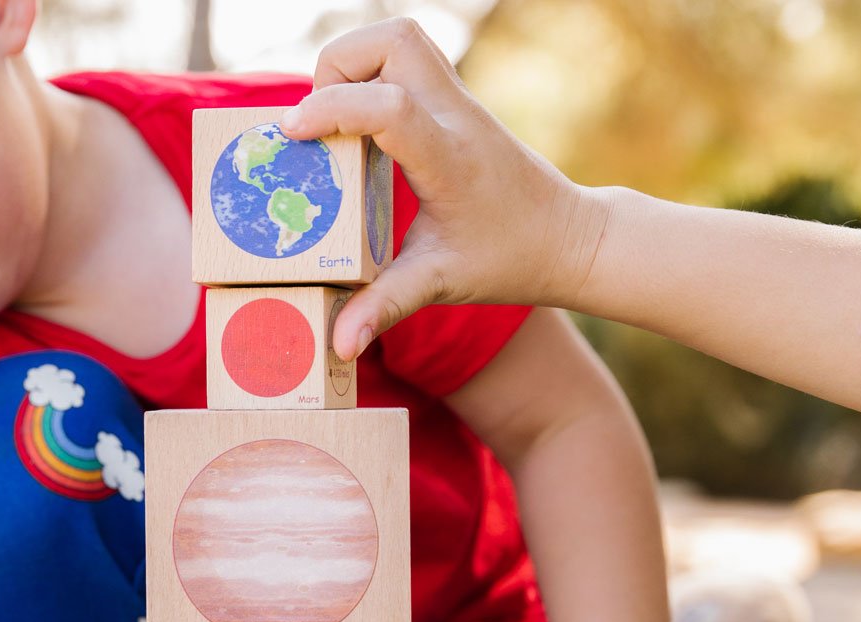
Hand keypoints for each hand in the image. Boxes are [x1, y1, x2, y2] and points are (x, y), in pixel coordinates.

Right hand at [279, 17, 611, 359]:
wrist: (567, 239)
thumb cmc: (507, 261)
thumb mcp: (440, 286)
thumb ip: (385, 307)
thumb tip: (339, 345)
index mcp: (450, 158)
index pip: (389, 106)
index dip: (333, 108)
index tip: (293, 134)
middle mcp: (456, 116)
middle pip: (392, 41)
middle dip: (336, 69)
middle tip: (318, 125)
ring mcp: (460, 101)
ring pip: (400, 38)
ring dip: (354, 64)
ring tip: (336, 120)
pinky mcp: (457, 102)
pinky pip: (408, 61)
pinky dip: (373, 75)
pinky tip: (363, 128)